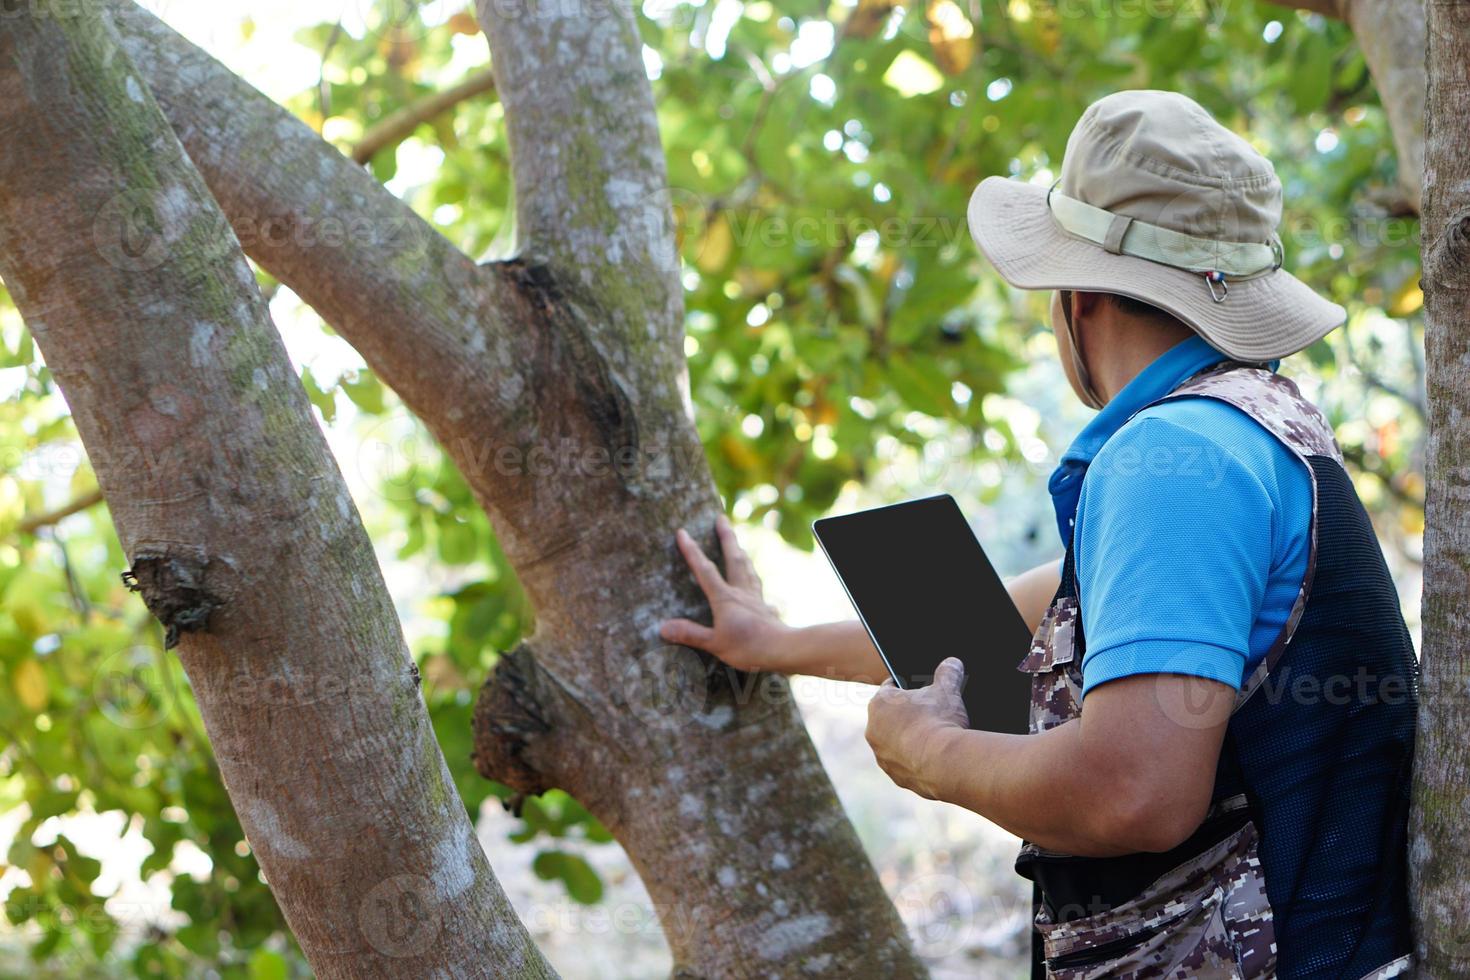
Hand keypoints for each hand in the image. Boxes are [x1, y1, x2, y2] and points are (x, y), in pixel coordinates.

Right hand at [658, 515, 788, 672]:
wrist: (782, 649)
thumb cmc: (749, 647)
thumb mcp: (714, 643)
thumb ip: (690, 634)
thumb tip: (663, 627)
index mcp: (725, 597)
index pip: (705, 570)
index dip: (692, 551)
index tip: (682, 532)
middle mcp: (741, 591)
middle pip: (733, 558)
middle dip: (726, 537)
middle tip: (721, 518)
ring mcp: (755, 598)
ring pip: (747, 568)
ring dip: (740, 552)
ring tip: (737, 544)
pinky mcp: (765, 607)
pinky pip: (757, 586)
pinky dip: (753, 578)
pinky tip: (755, 581)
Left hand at [865, 657, 968, 799]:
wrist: (946, 764)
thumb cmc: (940, 721)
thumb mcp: (948, 690)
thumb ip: (948, 672)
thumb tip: (953, 662)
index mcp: (879, 704)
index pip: (891, 689)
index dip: (907, 687)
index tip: (919, 690)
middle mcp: (873, 731)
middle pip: (892, 718)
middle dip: (909, 716)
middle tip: (931, 715)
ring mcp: (883, 757)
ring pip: (896, 744)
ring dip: (911, 741)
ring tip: (935, 739)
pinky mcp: (896, 778)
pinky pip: (906, 766)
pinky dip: (918, 762)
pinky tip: (935, 759)